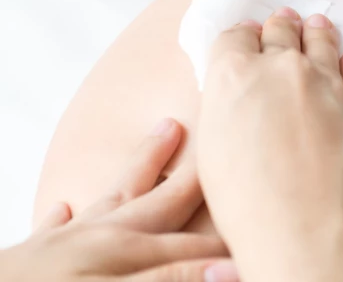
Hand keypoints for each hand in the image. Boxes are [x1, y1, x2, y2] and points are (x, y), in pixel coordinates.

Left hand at [1, 120, 230, 281]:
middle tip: (223, 135)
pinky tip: (65, 206)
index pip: (197, 240)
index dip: (229, 237)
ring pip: (117, 196)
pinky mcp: (31, 254)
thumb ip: (171, 278)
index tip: (259, 216)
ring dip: (145, 164)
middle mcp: (104, 236)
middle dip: (196, 174)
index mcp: (130, 248)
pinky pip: (53, 225)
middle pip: (163, 199)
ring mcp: (66, 241)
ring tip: (166, 128)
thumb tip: (229, 268)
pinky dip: (65, 214)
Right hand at [197, 9, 342, 281]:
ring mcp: (326, 81)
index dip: (240, 35)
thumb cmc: (248, 203)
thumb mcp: (213, 150)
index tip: (246, 34)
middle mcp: (281, 67)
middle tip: (283, 19)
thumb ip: (228, 107)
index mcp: (234, 75)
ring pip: (321, 42)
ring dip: (316, 31)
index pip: (234, 36)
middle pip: (280, 32)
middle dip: (279, 26)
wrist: (309, 228)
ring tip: (318, 23)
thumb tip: (240, 95)